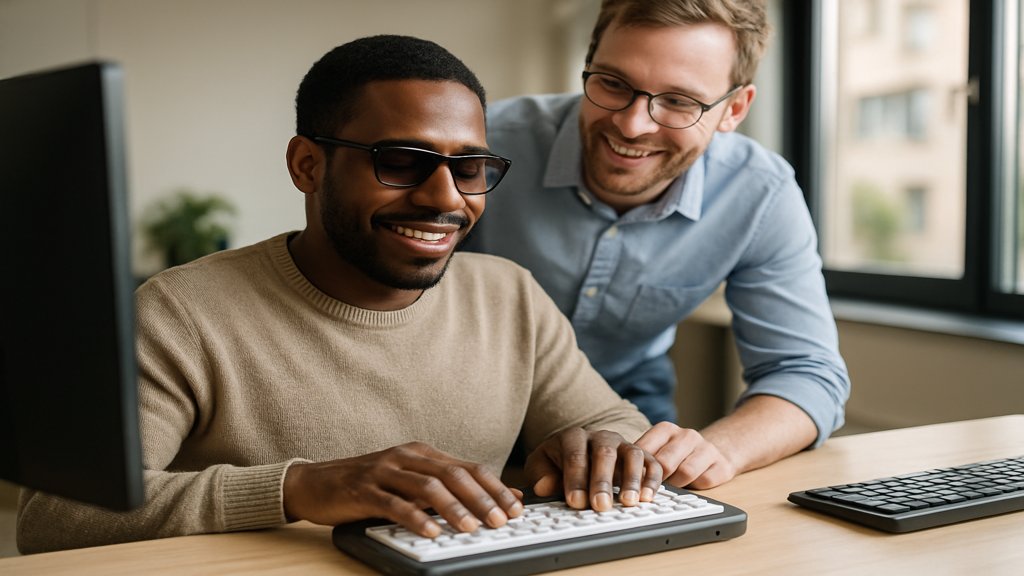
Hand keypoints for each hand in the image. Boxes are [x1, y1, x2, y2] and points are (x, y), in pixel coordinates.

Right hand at [283, 442, 523, 537]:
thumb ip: (447, 488)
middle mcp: (406, 456)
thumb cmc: (367, 485)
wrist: (315, 482)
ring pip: (427, 486)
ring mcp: (384, 471)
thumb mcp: (411, 482)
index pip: (467, 467)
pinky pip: (394, 503)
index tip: (516, 507)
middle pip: (453, 475)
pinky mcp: (363, 489)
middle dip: (482, 498)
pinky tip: (429, 532)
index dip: (495, 487)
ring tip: (472, 528)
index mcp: (421, 453)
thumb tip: (495, 498)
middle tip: (502, 520)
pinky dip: (415, 517)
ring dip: (453, 508)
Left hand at [524, 427, 662, 510]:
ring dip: (631, 479)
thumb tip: (545, 486)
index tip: (576, 501)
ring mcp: (622, 444)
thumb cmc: (556, 465)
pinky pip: (651, 463)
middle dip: (602, 481)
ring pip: (632, 454)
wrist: (573, 456)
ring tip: (628, 502)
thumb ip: (542, 476)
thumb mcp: (541, 468)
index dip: (575, 479)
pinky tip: (647, 497)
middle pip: (605, 453)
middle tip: (600, 504)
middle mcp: (600, 437)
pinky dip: (652, 479)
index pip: (575, 455)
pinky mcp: (640, 456)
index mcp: (573, 437)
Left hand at [635, 422, 737, 488]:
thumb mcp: (657, 451)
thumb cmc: (676, 456)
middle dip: (654, 481)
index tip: (626, 486)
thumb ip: (641, 460)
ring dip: (676, 485)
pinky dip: (695, 487)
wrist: (715, 452)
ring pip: (685, 472)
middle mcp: (687, 435)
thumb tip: (617, 479)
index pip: (644, 450)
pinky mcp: (721, 465)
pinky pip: (705, 481)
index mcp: (665, 429)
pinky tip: (692, 486)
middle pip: (664, 462)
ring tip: (672, 489)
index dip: (634, 470)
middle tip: (647, 494)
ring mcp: (706, 449)